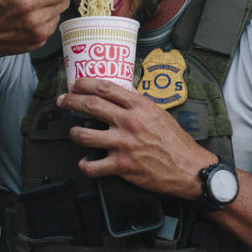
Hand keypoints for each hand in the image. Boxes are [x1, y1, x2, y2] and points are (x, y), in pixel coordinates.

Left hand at [59, 78, 213, 198]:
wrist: (188, 167)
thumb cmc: (175, 141)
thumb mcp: (159, 113)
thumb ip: (138, 105)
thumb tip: (121, 95)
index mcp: (139, 106)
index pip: (105, 88)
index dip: (85, 84)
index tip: (76, 85)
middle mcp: (129, 122)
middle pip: (90, 106)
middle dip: (70, 101)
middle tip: (63, 101)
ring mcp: (124, 144)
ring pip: (84, 135)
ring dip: (74, 133)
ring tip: (74, 133)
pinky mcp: (122, 166)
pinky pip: (93, 166)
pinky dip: (85, 165)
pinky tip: (86, 162)